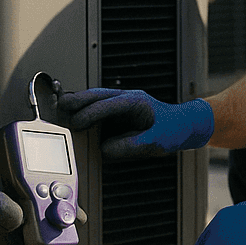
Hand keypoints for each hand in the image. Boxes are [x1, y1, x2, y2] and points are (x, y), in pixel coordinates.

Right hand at [57, 88, 213, 158]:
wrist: (186, 125)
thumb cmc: (174, 130)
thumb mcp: (155, 143)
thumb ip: (130, 146)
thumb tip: (105, 150)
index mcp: (136, 102)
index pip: (107, 105)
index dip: (90, 114)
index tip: (76, 123)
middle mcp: (127, 98)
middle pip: (96, 95)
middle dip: (77, 100)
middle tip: (59, 107)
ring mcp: (122, 102)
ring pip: (95, 97)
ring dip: (78, 102)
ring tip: (60, 109)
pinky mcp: (119, 110)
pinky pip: (98, 106)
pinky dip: (84, 108)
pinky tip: (73, 114)